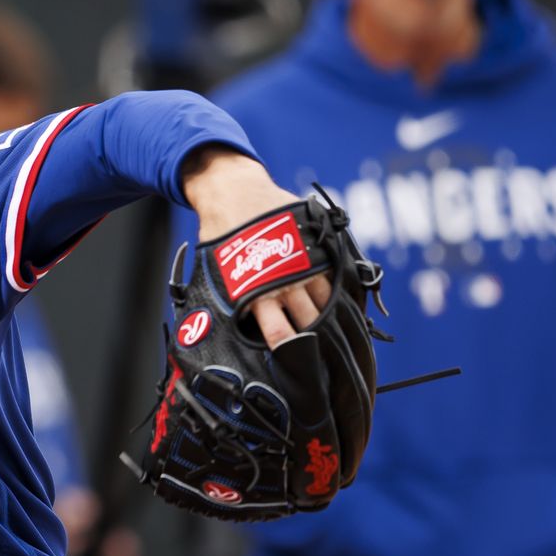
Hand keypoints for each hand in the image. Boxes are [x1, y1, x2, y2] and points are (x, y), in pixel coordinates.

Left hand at [181, 149, 330, 346]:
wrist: (232, 192)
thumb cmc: (220, 233)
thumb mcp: (216, 272)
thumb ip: (230, 298)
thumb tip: (212, 326)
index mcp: (253, 292)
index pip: (278, 333)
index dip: (290, 351)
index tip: (297, 363)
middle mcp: (281, 281)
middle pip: (308, 322)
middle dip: (315, 341)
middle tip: (322, 358)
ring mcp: (301, 263)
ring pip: (323, 302)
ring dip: (329, 319)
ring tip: (337, 336)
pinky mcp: (313, 247)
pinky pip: (332, 276)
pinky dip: (338, 293)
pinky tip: (342, 306)